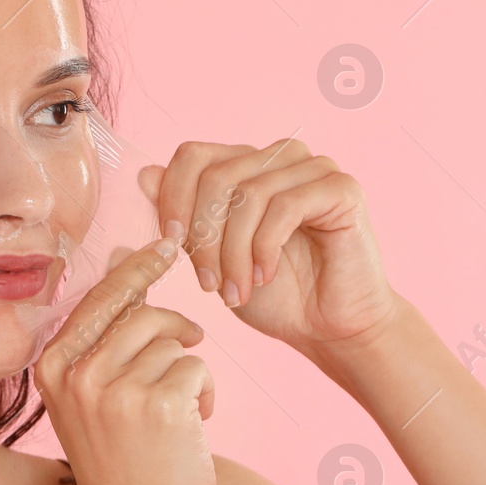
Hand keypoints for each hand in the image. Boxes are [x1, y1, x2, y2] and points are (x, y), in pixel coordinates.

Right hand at [32, 238, 216, 484]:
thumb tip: (125, 252)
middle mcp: (76, 375)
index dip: (136, 267)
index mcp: (52, 368)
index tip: (166, 245)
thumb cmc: (123, 463)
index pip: (99, 297)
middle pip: (141, 313)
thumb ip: (107, 331)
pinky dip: (206, 394)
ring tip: (184, 409)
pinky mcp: (158, 404)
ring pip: (173, 341)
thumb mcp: (97, 395)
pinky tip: (194, 427)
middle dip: (176, 327)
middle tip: (193, 342)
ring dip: (190, 370)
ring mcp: (115, 390)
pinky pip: (197, 368)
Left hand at [142, 139, 402, 353]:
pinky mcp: (341, 189)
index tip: (169, 243)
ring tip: (236, 290)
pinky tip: (265, 276)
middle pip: (217, 175)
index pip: (193, 155)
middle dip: (203, 237)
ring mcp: (313, 168)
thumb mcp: (213, 258)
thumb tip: (144, 173)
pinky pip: (285, 206)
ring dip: (233, 252)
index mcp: (247, 166)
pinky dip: (265, 247)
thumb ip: (184, 219)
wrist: (329, 329)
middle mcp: (279, 157)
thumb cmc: (275, 296)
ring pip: (248, 194)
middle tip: (207, 284)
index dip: (173, 197)